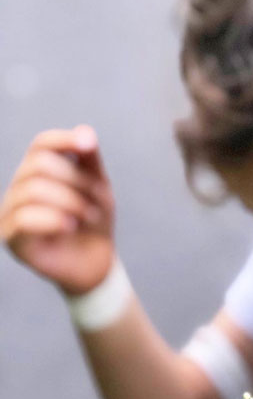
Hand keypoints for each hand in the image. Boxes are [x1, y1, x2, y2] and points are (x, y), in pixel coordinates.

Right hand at [0, 125, 115, 294]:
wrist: (95, 266)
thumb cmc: (93, 225)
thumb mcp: (98, 189)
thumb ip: (90, 161)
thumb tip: (85, 132)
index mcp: (37, 172)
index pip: (42, 144)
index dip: (64, 140)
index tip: (89, 146)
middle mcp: (18, 187)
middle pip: (40, 166)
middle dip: (76, 182)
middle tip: (97, 205)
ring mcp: (10, 212)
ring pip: (32, 191)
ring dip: (71, 203)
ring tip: (89, 218)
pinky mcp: (9, 238)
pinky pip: (24, 219)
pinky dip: (53, 220)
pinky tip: (70, 227)